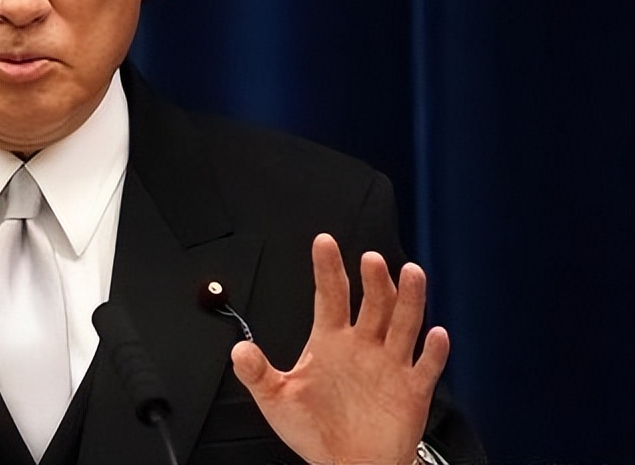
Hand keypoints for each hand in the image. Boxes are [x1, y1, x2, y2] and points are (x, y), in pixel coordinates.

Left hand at [231, 234, 448, 464]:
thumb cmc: (315, 431)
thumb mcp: (277, 400)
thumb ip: (257, 373)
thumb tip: (238, 350)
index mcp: (330, 341)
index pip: (330, 295)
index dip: (327, 268)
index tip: (324, 242)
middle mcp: (363, 346)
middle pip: (373, 303)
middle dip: (373, 281)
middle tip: (370, 260)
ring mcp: (390, 365)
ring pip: (403, 324)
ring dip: (409, 300)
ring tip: (410, 274)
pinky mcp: (412, 390)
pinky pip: (426, 366)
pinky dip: (433, 351)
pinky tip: (436, 334)